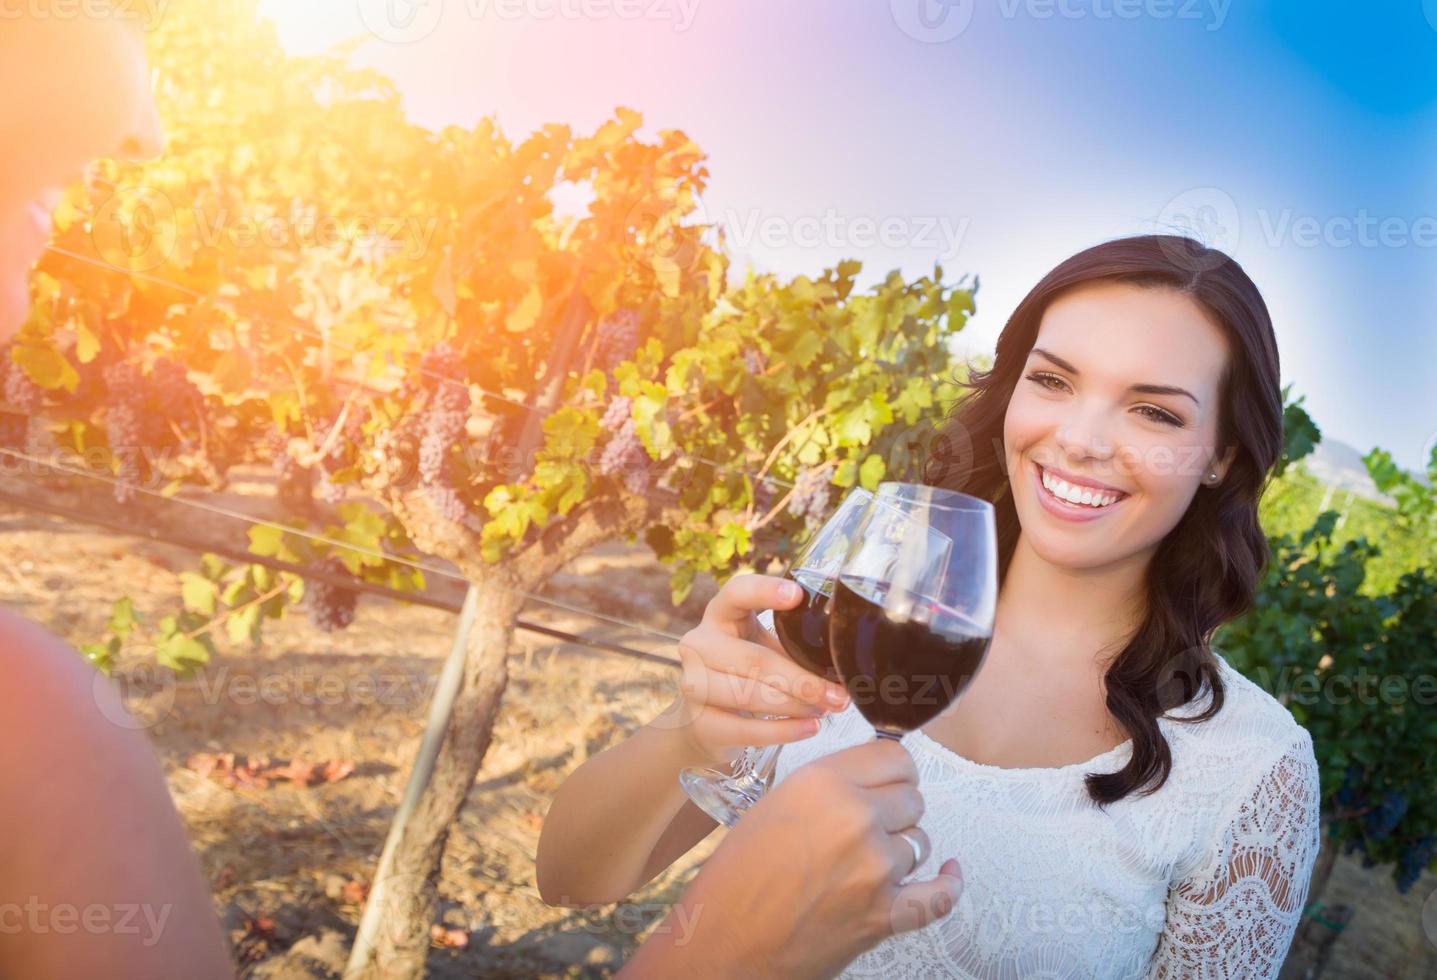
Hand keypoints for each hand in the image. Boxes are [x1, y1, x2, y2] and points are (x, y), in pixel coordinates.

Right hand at [622, 738, 962, 978]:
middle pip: (913, 797)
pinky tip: (950, 872)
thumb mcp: (775, 805)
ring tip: (864, 860)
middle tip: (869, 824)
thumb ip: (827, 786)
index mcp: (823, 783)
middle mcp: (855, 819)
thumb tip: (872, 779)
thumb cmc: (736, 878)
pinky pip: (939, 895)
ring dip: (901, 848)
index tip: (887, 780)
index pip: (894, 757)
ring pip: (920, 840)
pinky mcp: (885, 915)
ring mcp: (876, 869)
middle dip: (895, 809)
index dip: (892, 770)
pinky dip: (947, 884)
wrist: (723, 943)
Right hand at [661, 574, 849, 767]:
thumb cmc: (743, 671)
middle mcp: (699, 644)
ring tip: (825, 709)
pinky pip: (746, 730)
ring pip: (749, 695)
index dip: (764, 591)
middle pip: (754, 660)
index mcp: (719, 615)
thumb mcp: (762, 645)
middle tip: (839, 695)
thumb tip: (848, 649)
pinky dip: (783, 731)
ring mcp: (692, 684)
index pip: (736, 593)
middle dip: (803, 680)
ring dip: (795, 705)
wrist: (701, 719)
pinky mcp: (699, 723)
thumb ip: (795, 642)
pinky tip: (809, 728)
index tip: (797, 595)